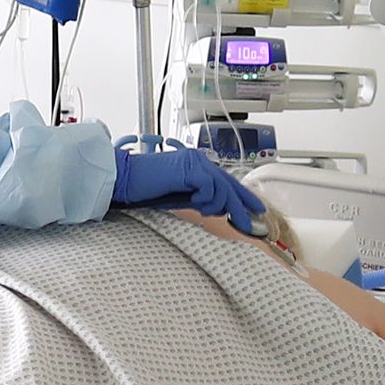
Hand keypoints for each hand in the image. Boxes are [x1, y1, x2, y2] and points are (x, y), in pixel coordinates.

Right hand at [111, 141, 263, 229]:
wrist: (128, 179)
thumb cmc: (149, 189)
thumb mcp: (181, 196)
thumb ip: (201, 197)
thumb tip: (221, 209)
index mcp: (198, 164)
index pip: (227, 180)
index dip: (243, 196)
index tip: (255, 210)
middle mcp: (200, 159)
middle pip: (229, 184)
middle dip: (241, 207)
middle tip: (248, 225)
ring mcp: (195, 162)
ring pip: (223, 188)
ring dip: (216, 205)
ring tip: (201, 209)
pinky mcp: (190, 168)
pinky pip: (210, 188)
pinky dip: (205, 200)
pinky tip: (194, 202)